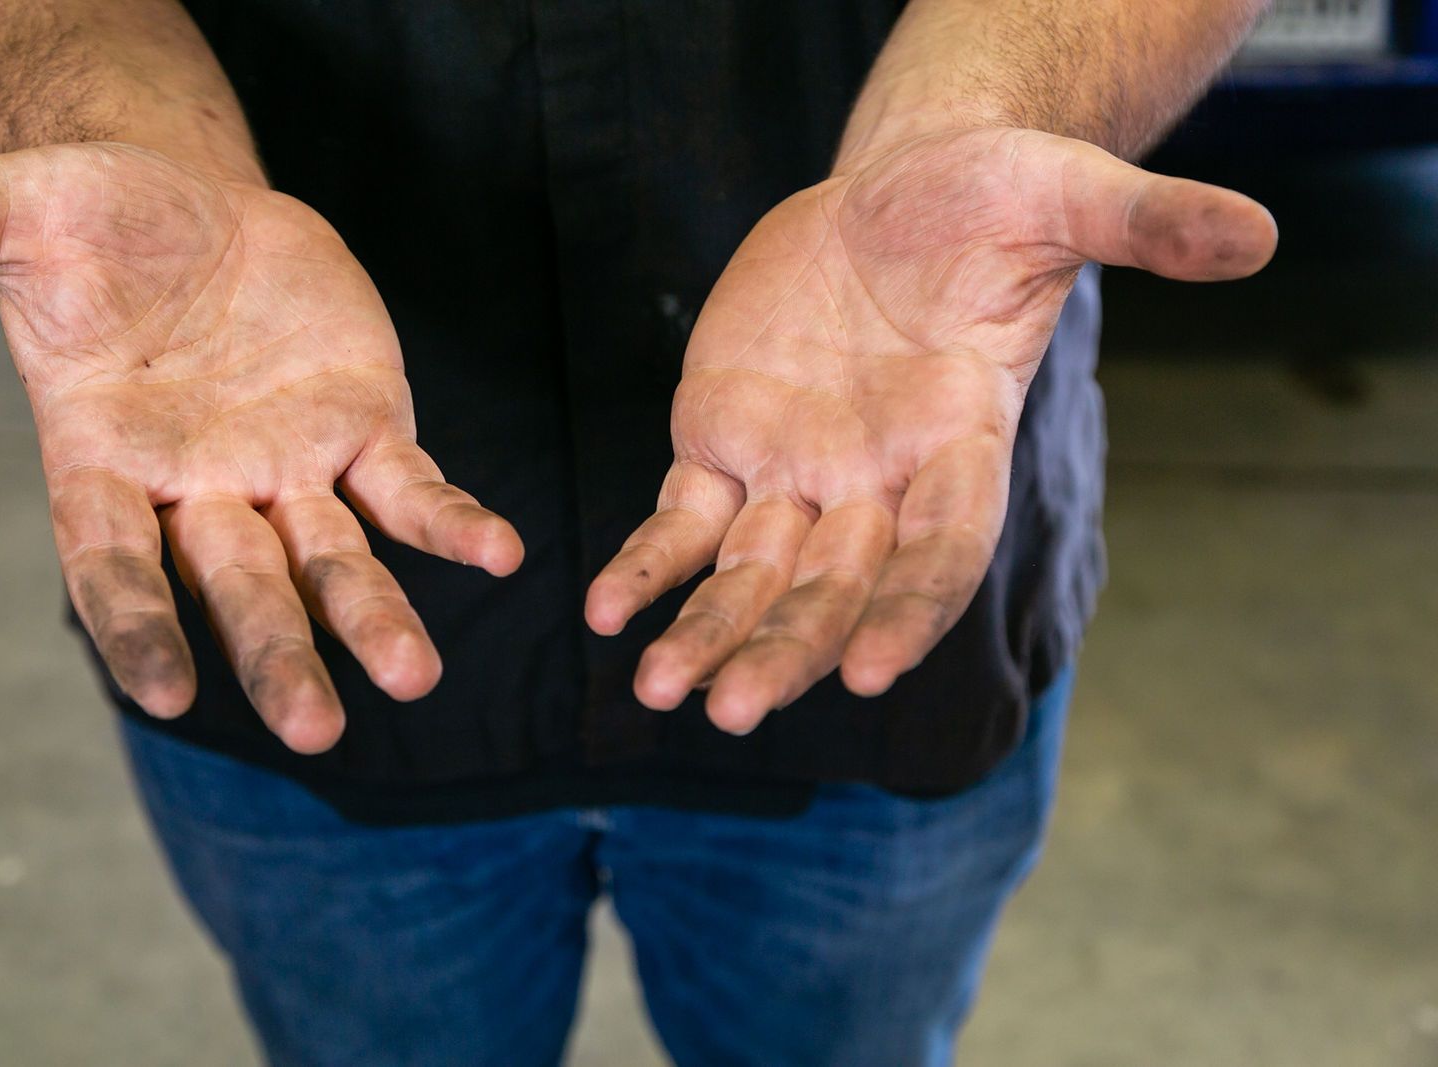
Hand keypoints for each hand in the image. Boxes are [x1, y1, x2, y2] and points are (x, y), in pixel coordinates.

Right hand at [0, 143, 522, 752]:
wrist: (190, 206)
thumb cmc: (91, 226)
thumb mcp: (15, 213)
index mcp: (103, 463)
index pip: (113, 566)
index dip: (139, 625)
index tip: (168, 693)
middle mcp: (199, 489)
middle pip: (238, 588)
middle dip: (277, 655)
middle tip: (318, 729)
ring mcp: (287, 468)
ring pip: (334, 562)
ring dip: (373, 619)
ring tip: (416, 677)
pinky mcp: (360, 428)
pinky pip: (411, 488)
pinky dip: (451, 524)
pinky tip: (502, 556)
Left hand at [586, 126, 1274, 734]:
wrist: (893, 198)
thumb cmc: (987, 198)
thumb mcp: (1060, 192)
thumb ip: (1140, 222)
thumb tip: (1257, 236)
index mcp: (961, 440)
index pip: (943, 545)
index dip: (912, 605)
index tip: (874, 670)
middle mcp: (879, 479)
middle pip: (837, 585)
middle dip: (790, 647)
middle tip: (737, 711)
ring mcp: (796, 471)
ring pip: (751, 574)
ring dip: (708, 631)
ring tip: (660, 690)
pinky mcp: (723, 441)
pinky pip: (682, 519)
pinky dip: (648, 563)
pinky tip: (607, 609)